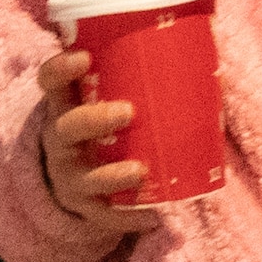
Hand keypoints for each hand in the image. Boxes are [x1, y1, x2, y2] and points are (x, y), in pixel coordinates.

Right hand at [38, 52, 161, 239]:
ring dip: (110, 174)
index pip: (51, 81)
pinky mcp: (83, 206)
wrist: (75, 174)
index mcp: (66, 104)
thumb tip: (210, 43)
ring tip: (140, 170)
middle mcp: (61, 141)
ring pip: (83, 177)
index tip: (84, 57)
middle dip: (94, 119)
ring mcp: (70, 176)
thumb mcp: (107, 96)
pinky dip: (125, 218)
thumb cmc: (103, 123)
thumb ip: (139, 73)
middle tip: (128, 112)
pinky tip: (150, 217)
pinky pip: (102, 215)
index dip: (60, 69)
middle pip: (67, 128)